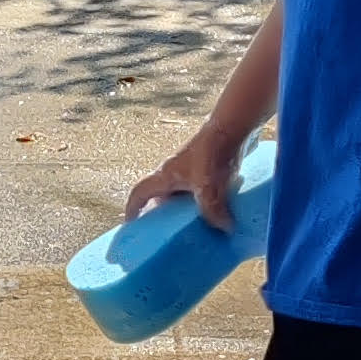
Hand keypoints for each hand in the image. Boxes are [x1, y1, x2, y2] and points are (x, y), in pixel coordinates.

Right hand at [126, 126, 240, 227]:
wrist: (230, 128)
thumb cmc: (210, 154)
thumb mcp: (207, 187)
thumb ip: (212, 211)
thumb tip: (225, 228)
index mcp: (164, 177)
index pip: (139, 193)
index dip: (132, 208)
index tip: (130, 223)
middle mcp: (172, 173)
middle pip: (160, 196)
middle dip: (161, 213)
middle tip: (166, 231)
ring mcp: (189, 170)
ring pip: (181, 193)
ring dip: (184, 207)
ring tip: (195, 225)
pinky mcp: (206, 167)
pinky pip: (198, 189)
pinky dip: (203, 201)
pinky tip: (219, 211)